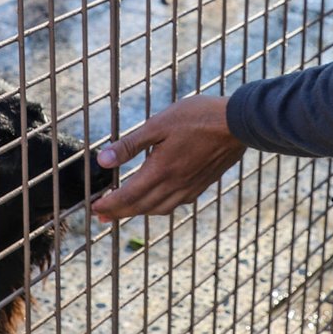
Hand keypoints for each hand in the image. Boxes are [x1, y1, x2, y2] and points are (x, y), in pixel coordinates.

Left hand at [91, 96, 246, 220]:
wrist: (238, 124)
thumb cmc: (198, 118)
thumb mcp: (158, 124)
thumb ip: (130, 145)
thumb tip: (103, 161)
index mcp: (160, 171)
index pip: (127, 196)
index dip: (109, 204)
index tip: (94, 207)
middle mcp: (174, 186)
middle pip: (140, 207)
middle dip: (118, 213)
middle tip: (101, 215)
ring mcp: (189, 188)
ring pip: (157, 209)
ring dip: (138, 212)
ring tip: (124, 211)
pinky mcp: (200, 186)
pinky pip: (174, 204)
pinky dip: (158, 207)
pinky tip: (156, 200)